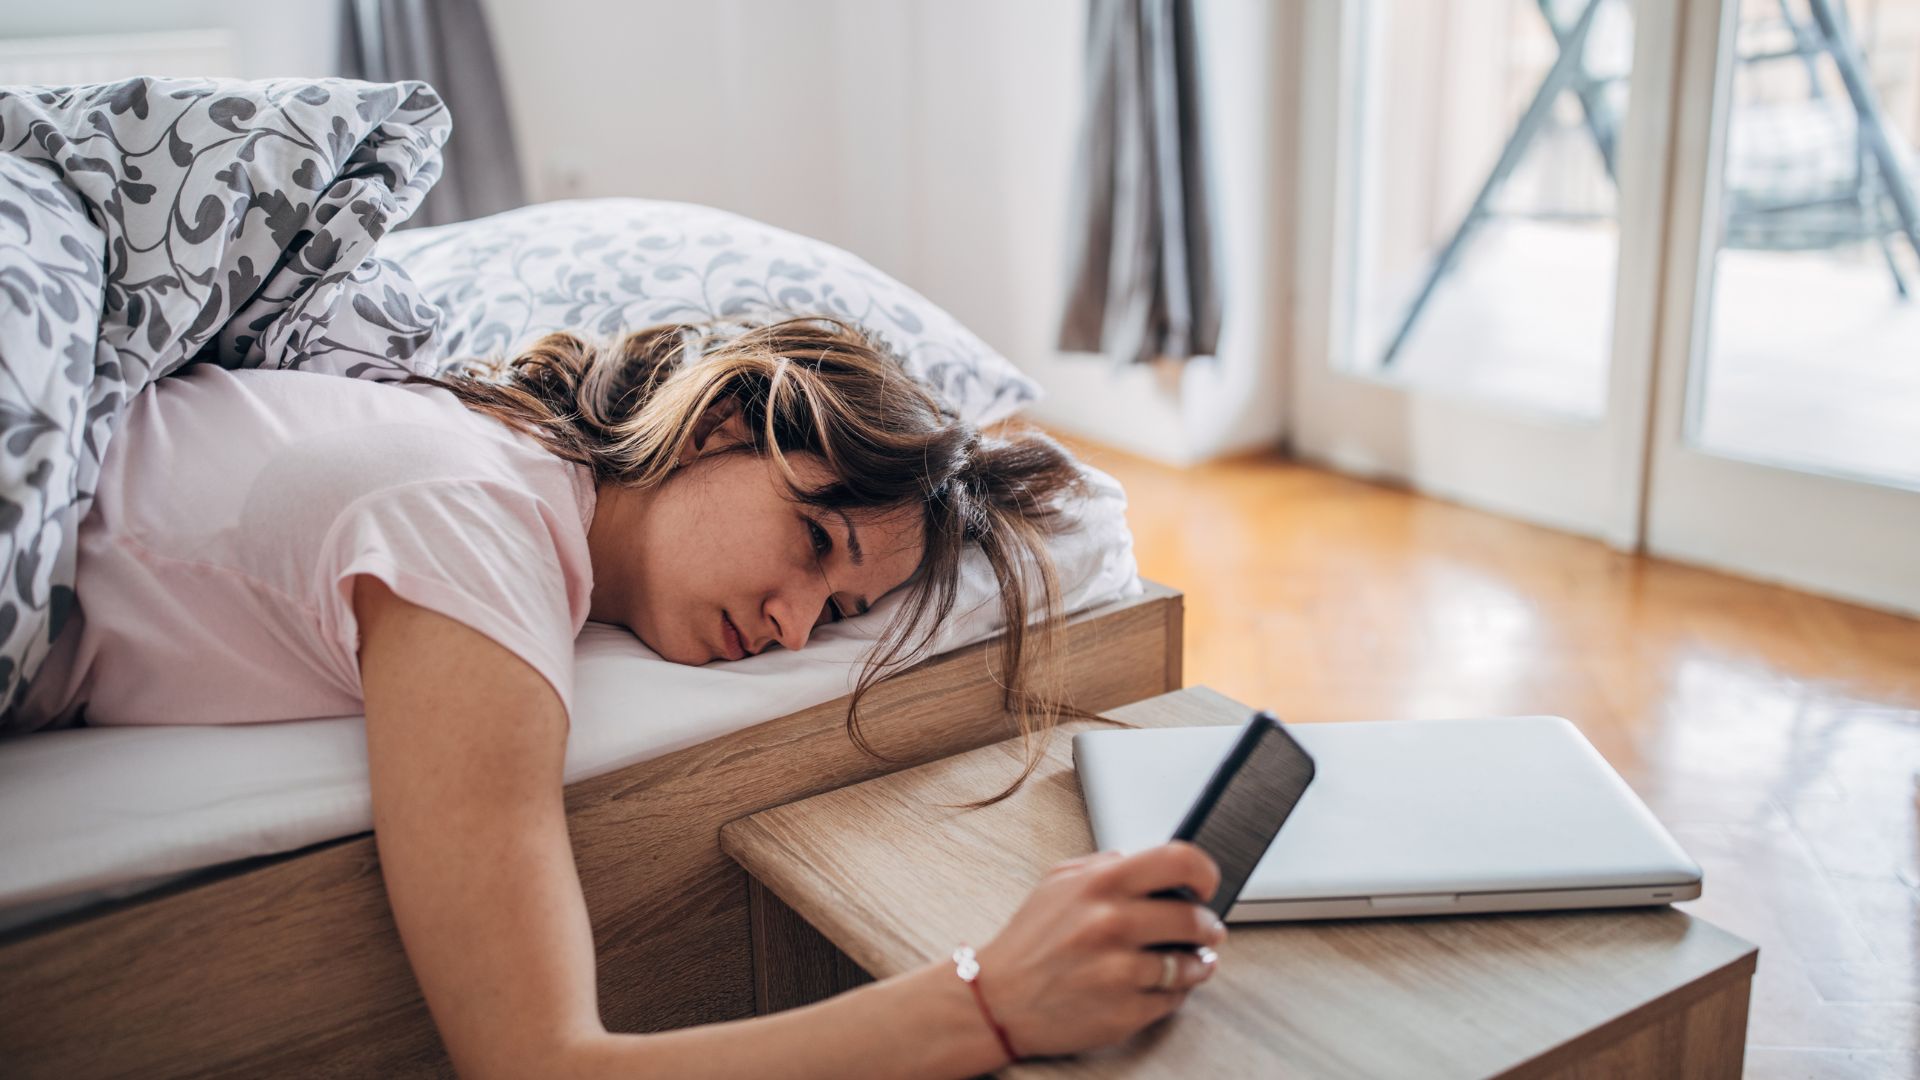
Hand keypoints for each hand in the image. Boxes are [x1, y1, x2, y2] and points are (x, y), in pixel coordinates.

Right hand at [972, 842, 1225, 1057]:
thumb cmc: (1029, 942)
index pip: (1179, 860)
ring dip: (1194, 963)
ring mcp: (1119, 971)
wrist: (997, 1000)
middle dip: (1207, 927)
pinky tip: (1156, 984)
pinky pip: (1172, 999)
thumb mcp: (1057, 883)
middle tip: (1206, 930)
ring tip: (1185, 961)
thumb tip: (1150, 861)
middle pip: (1195, 918)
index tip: (1206, 886)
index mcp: (1099, 884)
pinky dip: (1172, 992)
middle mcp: (1111, 924)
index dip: (1205, 872)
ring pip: (1190, 964)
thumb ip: (1104, 865)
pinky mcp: (1124, 1012)